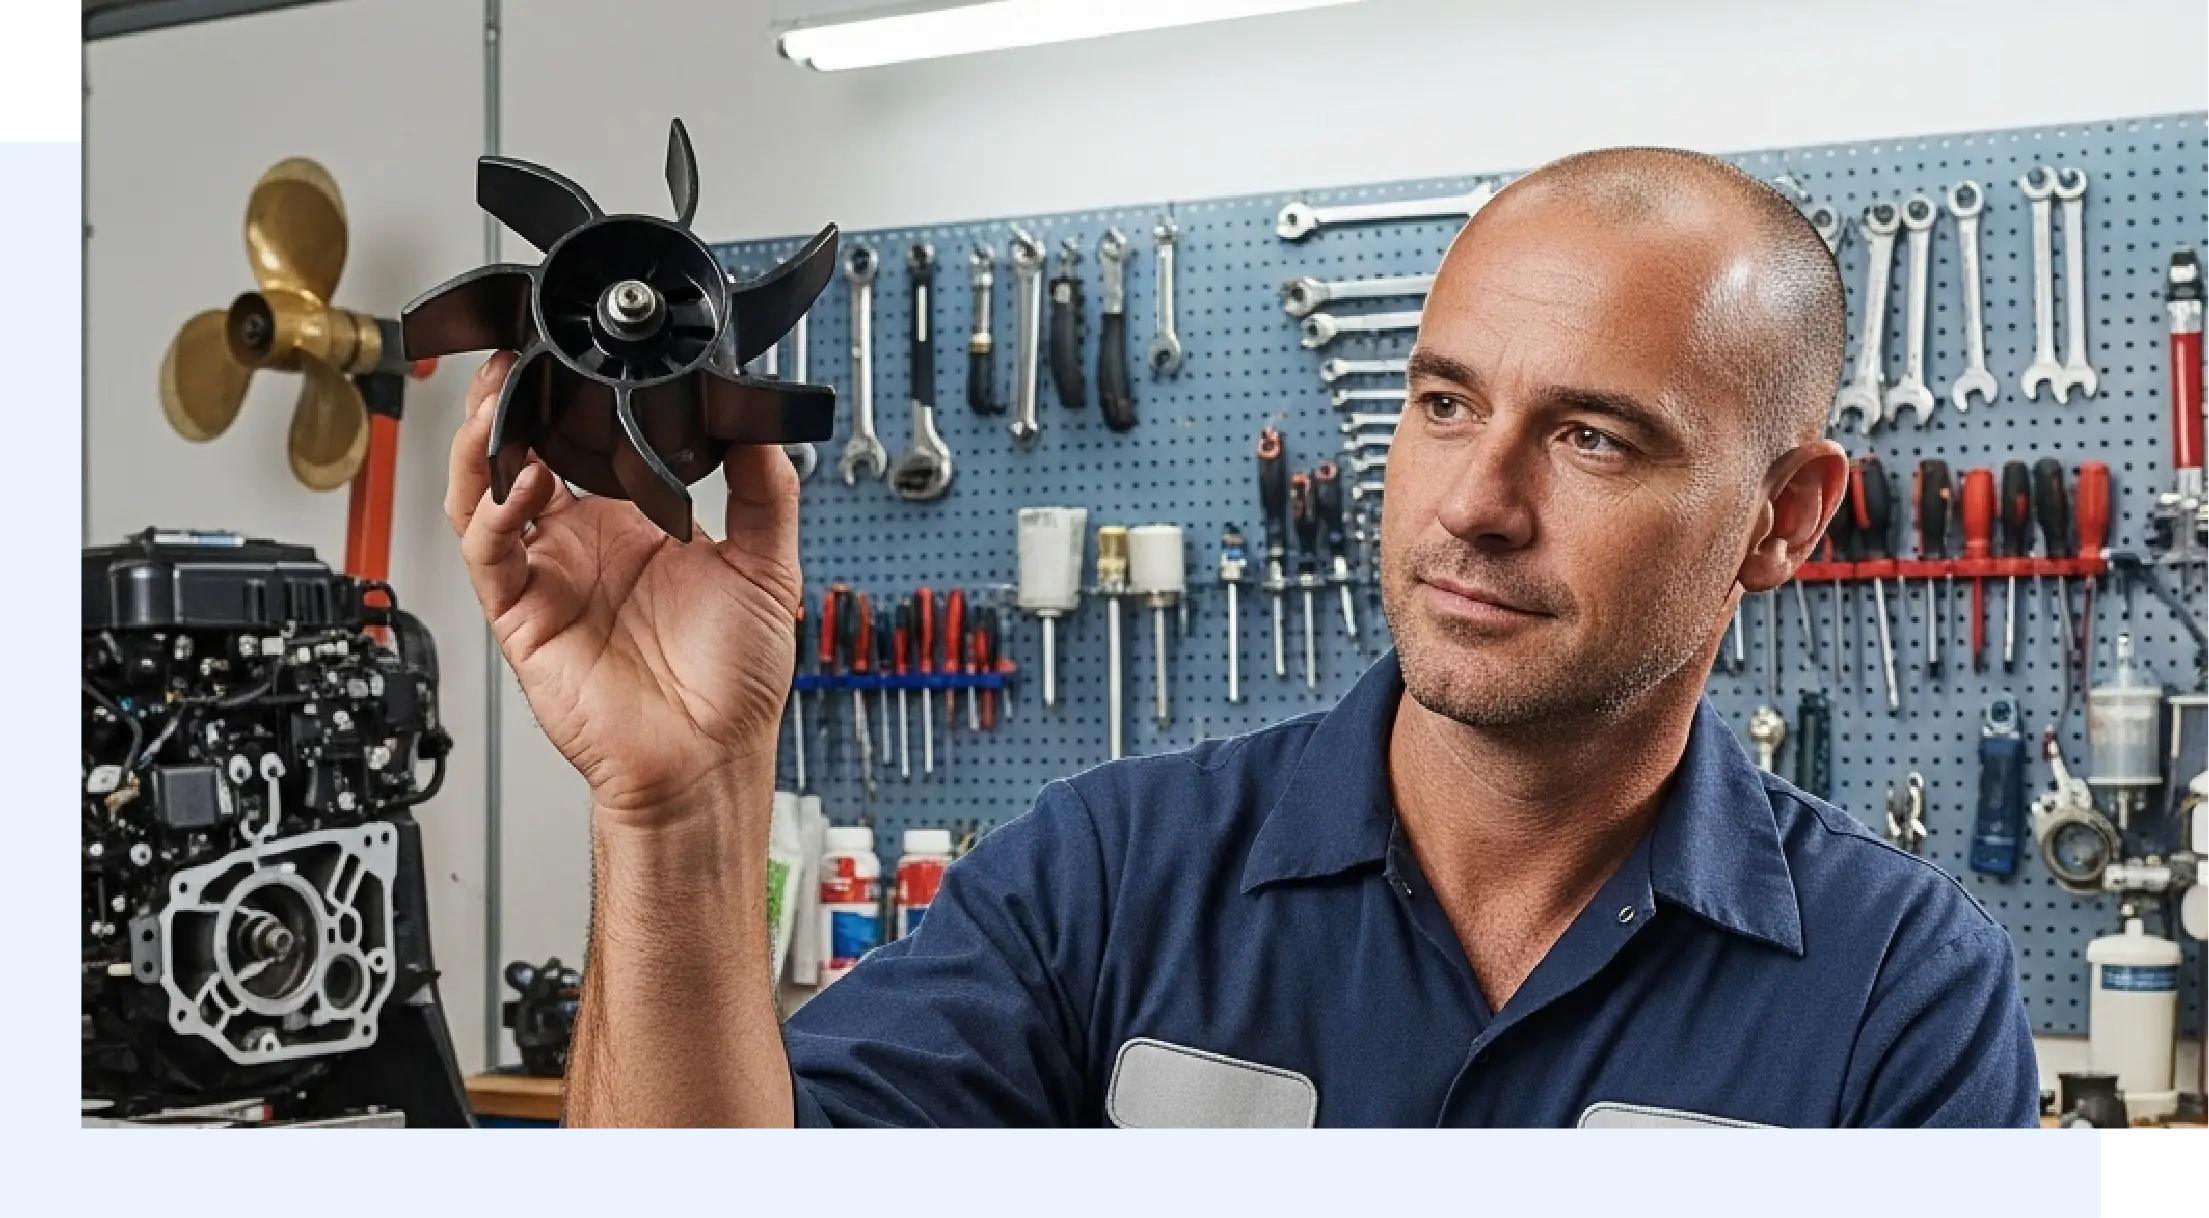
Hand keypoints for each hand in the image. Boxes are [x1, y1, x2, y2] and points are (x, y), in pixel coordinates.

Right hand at [447, 352, 798, 826]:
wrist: (709, 758)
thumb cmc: (733, 683)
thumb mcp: (768, 565)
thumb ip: (765, 487)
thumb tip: (757, 416)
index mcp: (634, 521)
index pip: (585, 438)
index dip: (573, 392)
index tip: (580, 345)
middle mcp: (583, 541)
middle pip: (523, 451)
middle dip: (513, 397)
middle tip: (522, 352)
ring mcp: (548, 574)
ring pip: (487, 490)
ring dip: (485, 441)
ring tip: (502, 398)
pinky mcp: (522, 614)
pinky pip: (489, 551)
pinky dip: (494, 511)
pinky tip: (520, 481)